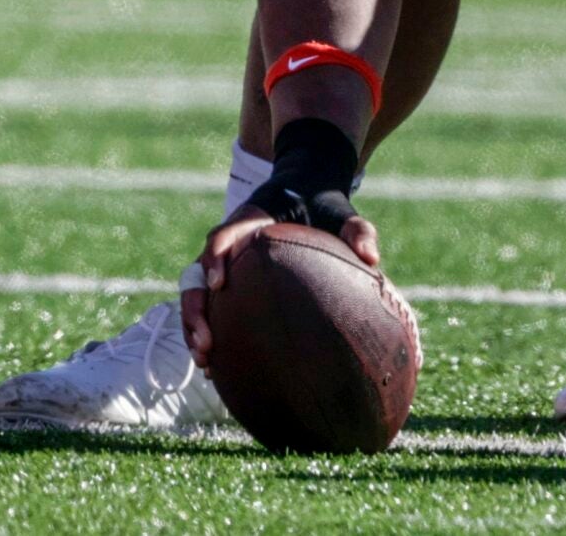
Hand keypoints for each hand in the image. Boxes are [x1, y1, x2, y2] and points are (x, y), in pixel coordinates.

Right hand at [180, 201, 382, 365]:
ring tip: (208, 363)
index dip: (214, 258)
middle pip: (196, 275)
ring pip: (196, 297)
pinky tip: (219, 369)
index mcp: (249, 222)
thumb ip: (357, 230)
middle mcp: (228, 244)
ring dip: (194, 328)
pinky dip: (209, 334)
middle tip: (207, 342)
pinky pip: (211, 309)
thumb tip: (371, 258)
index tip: (218, 283)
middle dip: (195, 310)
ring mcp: (225, 265)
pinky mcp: (229, 283)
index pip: (221, 237)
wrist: (307, 197)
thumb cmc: (323, 208)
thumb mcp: (343, 214)